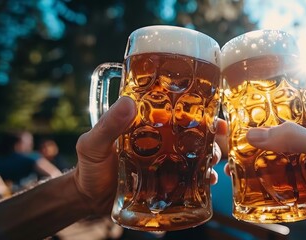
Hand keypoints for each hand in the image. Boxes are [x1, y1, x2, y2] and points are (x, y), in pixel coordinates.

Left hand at [73, 97, 223, 214]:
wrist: (88, 198)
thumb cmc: (90, 166)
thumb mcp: (94, 143)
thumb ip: (108, 124)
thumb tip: (127, 101)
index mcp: (149, 126)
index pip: (179, 113)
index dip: (202, 113)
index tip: (217, 118)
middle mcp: (162, 142)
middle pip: (195, 135)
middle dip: (213, 138)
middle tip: (218, 145)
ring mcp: (167, 163)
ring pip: (197, 157)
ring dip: (210, 160)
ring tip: (212, 169)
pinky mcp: (168, 182)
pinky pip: (190, 181)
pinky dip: (202, 181)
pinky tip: (207, 184)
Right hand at [225, 121, 305, 238]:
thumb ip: (294, 138)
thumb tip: (256, 134)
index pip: (303, 121)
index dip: (279, 122)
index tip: (253, 125)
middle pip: (294, 147)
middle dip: (270, 151)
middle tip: (243, 152)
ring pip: (294, 171)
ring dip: (272, 173)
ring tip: (245, 171)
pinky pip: (298, 193)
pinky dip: (282, 193)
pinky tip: (264, 193)